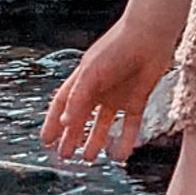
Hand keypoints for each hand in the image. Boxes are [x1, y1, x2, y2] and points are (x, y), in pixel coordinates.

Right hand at [40, 16, 176, 163]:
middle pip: (82, 117)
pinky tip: (120, 155)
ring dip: (96, 140)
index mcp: (83, 79)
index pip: (63, 104)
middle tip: (65, 156)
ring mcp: (118, 94)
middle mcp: (99, 88)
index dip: (53, 122)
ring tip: (88, 158)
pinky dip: (126, 140)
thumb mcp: (91, 74)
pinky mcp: (138, 98)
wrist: (150, 36)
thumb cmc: (116, 49)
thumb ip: (78, 99)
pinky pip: (130, 124)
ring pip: (104, 123)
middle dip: (72, 136)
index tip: (46, 141)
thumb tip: (65, 123)